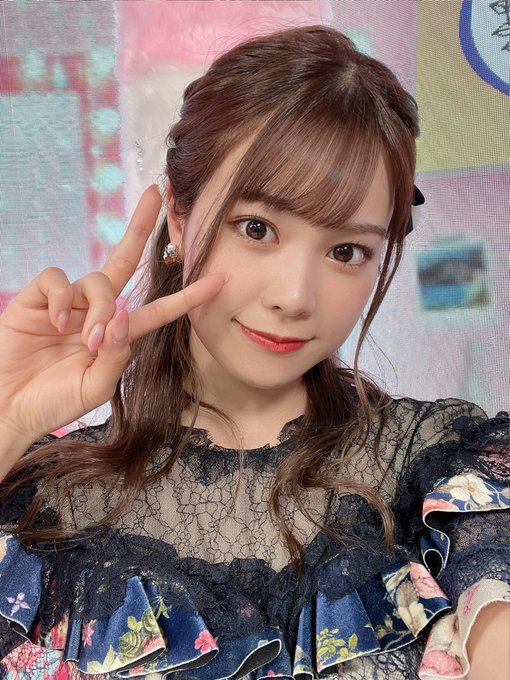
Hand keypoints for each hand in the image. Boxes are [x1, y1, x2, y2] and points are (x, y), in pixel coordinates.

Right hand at [0, 186, 225, 444]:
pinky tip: (59, 323)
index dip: (188, 296)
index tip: (219, 279)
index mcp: (117, 335)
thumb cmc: (53, 402)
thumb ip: (117, 356)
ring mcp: (67, 302)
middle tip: (155, 194)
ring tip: (88, 340)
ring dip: (98, 308)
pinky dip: (63, 299)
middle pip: (123, 261)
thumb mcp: (95, 387)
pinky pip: (58, 280)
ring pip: (97, 279)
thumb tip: (125, 315)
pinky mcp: (38, 297)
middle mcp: (95, 311)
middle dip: (139, 227)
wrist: (8, 407)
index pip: (158, 310)